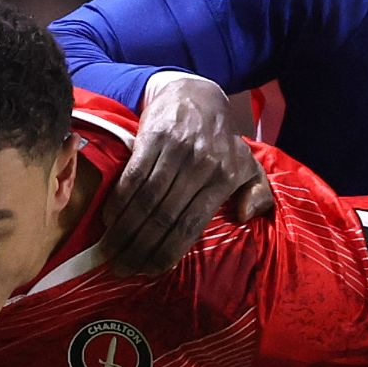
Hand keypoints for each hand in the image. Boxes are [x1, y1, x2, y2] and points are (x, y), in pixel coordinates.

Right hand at [100, 72, 271, 271]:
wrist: (196, 94)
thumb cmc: (221, 140)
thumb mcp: (248, 165)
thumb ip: (258, 193)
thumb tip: (246, 216)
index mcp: (223, 178)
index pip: (191, 224)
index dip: (168, 251)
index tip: (150, 271)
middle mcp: (201, 165)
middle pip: (165, 217)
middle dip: (141, 248)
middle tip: (123, 269)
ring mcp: (176, 149)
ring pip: (146, 200)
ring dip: (125, 230)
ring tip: (111, 251)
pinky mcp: (154, 136)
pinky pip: (132, 176)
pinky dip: (118, 201)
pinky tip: (109, 219)